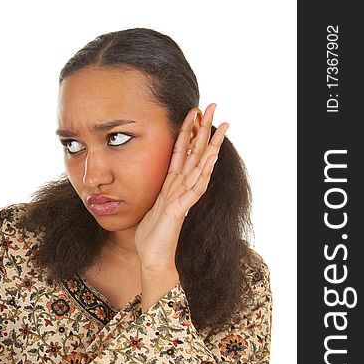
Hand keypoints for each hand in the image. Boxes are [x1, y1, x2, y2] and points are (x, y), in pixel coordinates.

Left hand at [134, 103, 228, 271]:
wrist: (152, 257)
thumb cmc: (150, 235)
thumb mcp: (148, 205)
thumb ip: (152, 190)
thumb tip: (142, 177)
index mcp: (171, 185)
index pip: (181, 153)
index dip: (187, 132)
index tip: (192, 112)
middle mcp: (180, 189)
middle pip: (195, 154)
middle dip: (204, 130)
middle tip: (214, 105)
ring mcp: (182, 199)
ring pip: (199, 168)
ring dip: (210, 147)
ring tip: (221, 127)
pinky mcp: (179, 211)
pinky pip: (193, 190)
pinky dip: (202, 174)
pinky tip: (210, 160)